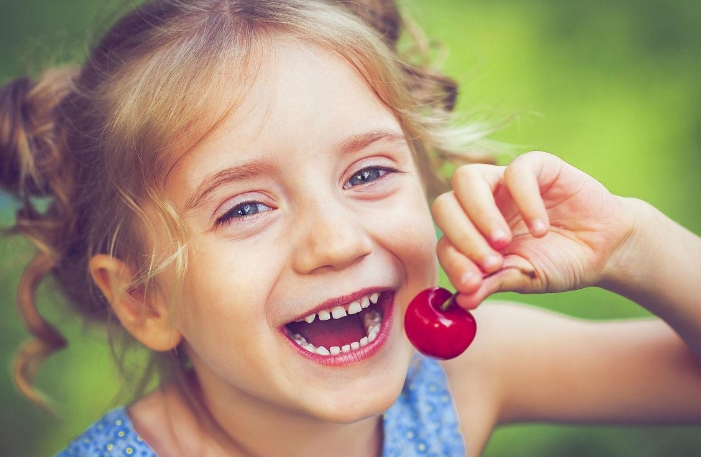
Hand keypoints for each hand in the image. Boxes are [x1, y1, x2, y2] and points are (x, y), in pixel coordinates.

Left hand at [432, 151, 633, 308]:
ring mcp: (504, 181)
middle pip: (445, 205)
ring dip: (480, 213)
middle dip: (462, 237)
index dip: (453, 261)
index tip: (472, 283)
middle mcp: (480, 203)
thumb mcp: (524, 278)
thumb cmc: (558, 263)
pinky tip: (539, 229)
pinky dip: (524, 200)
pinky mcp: (536, 166)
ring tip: (505, 243)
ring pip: (467, 178)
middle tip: (490, 263)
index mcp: (471, 231)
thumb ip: (492, 284)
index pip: (444, 240)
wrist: (604, 249)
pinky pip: (516, 171)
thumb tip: (462, 300)